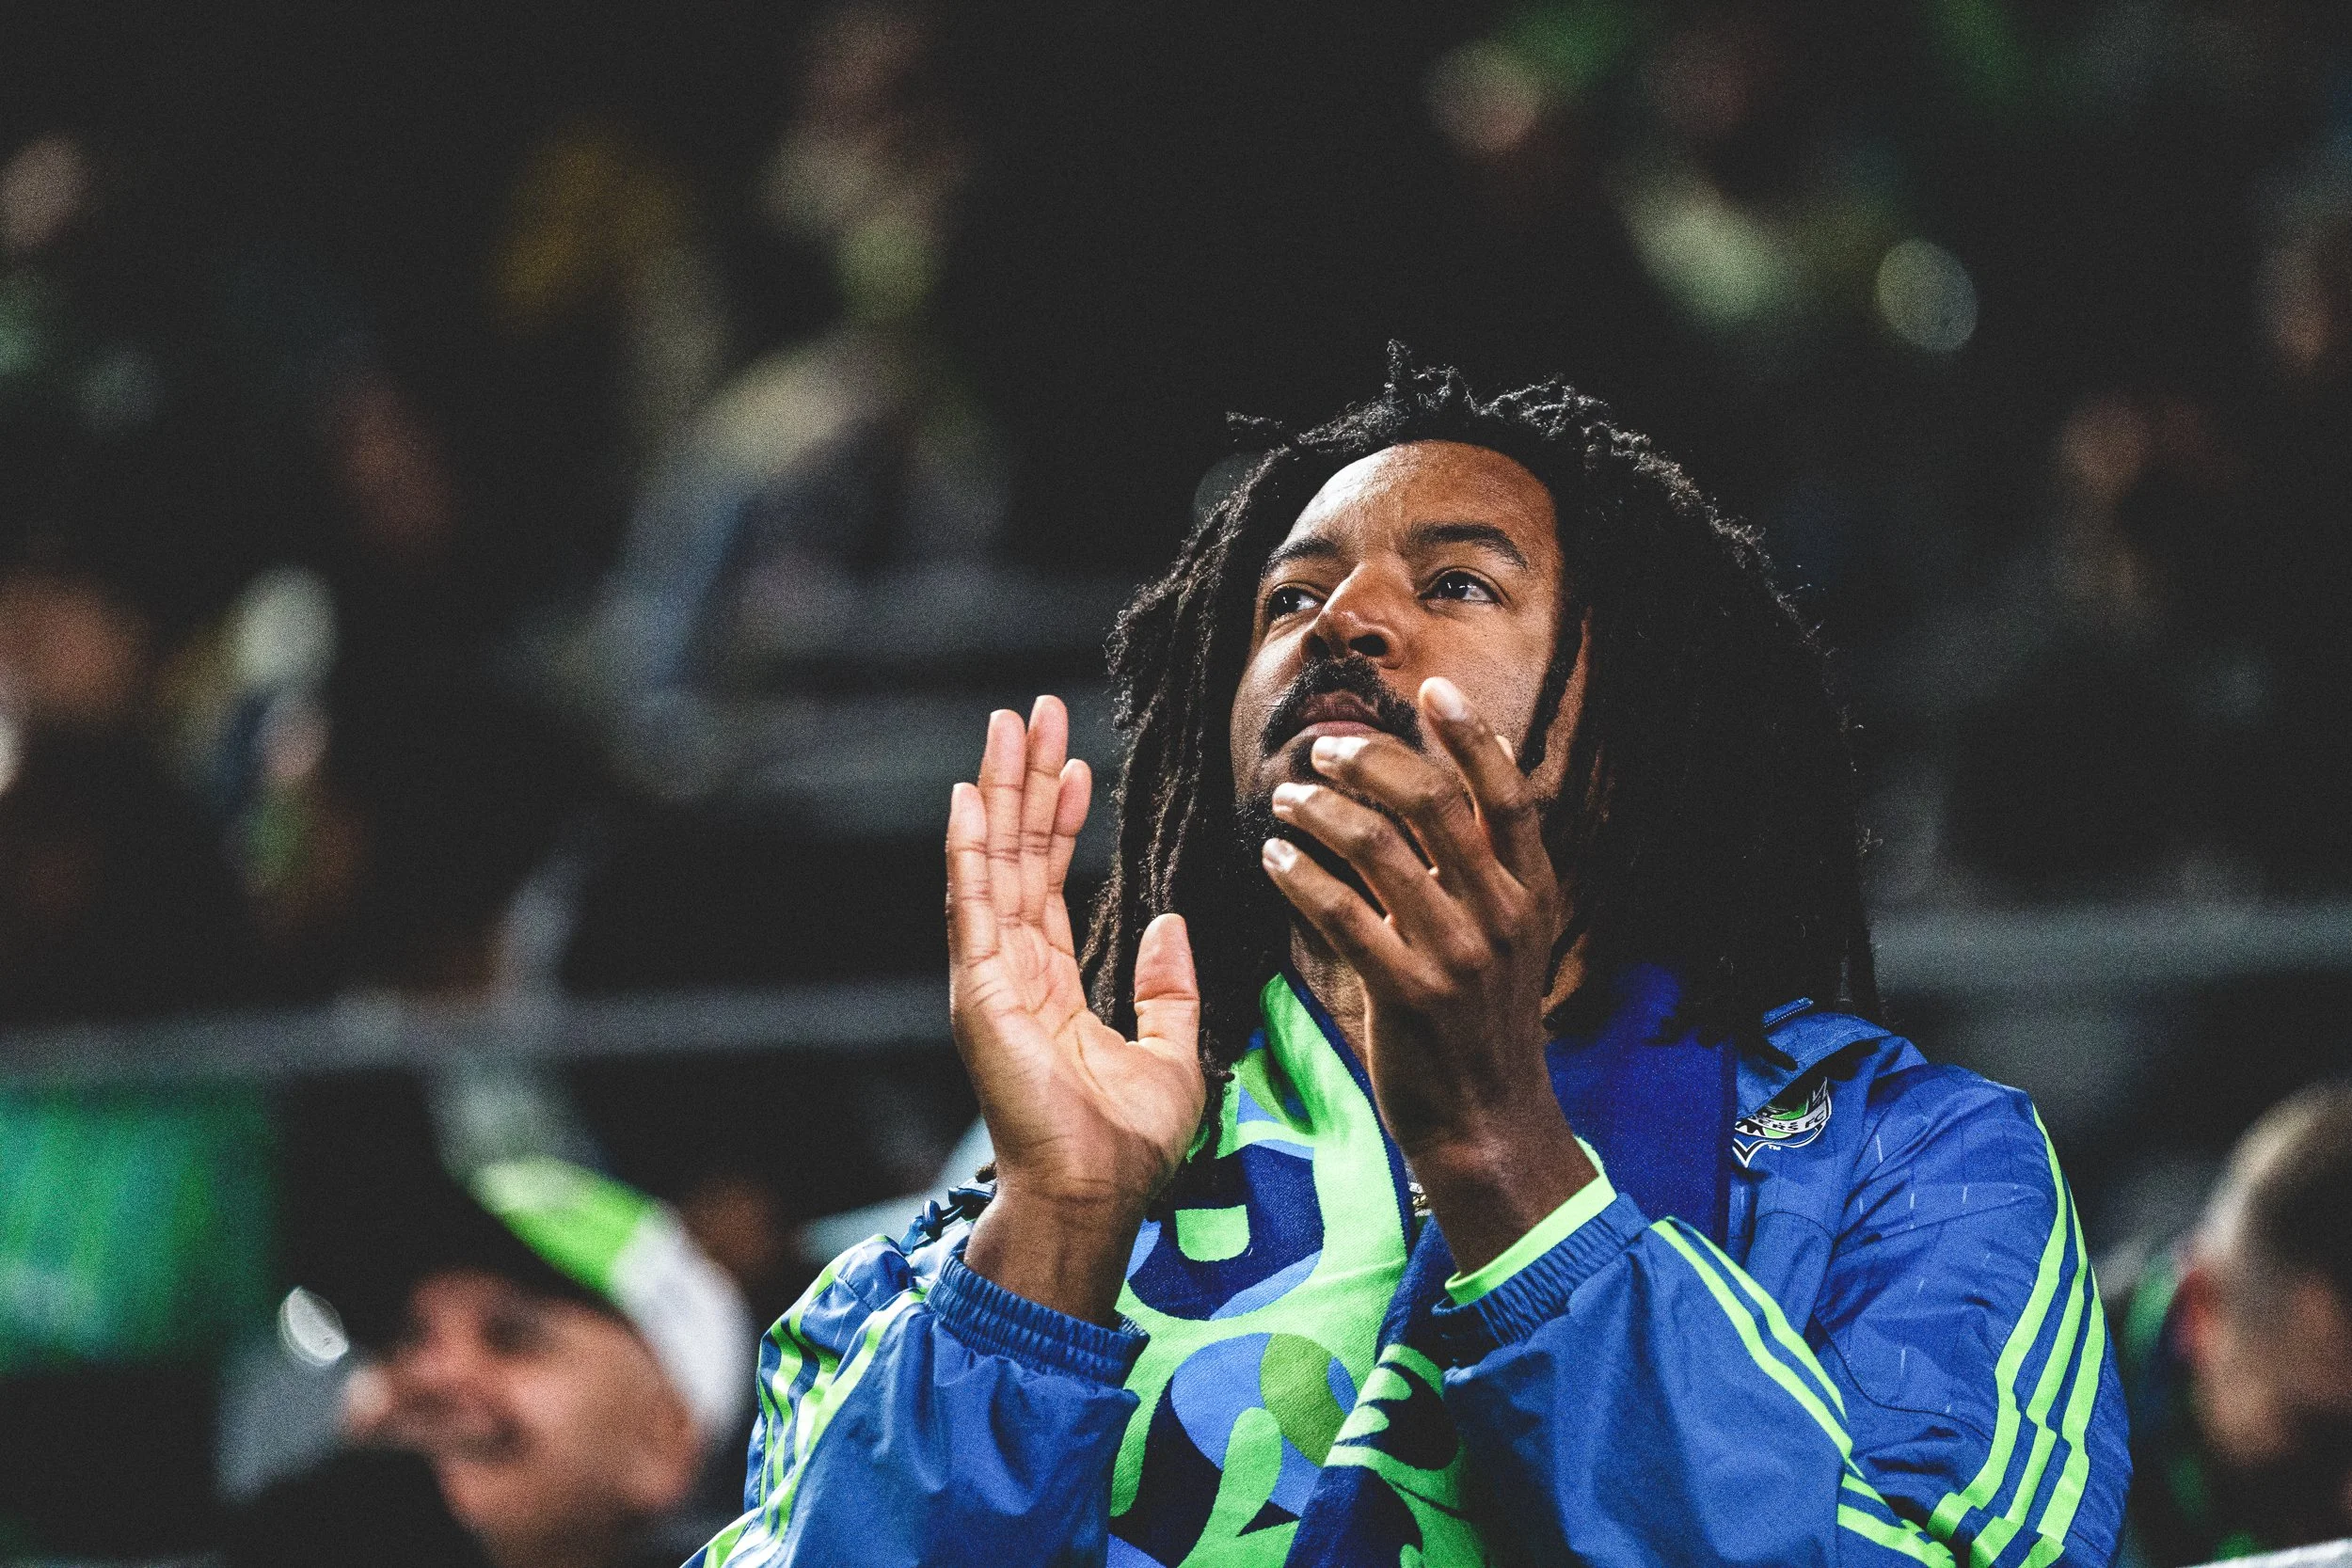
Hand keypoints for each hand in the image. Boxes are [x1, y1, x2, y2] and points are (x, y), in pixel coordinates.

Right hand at [948, 697, 1205, 1322]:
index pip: (1048, 884)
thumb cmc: (1128, 1145)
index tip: (1076, 765)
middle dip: (1023, 784)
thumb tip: (1168, 921)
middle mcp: (1013, 973)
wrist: (1096, 1193)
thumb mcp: (1173, 1053)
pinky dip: (968, 849)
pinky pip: (973, 905)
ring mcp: (990, 978)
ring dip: (999, 793)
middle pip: (1014, 857)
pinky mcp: (980, 990)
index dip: (1059, 822)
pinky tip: (969, 797)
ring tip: (1009, 726)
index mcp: (1051, 987)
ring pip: (992, 864)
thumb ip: (1168, 987)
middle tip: (1032, 714)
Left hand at [1260, 676, 1594, 1271]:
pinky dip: (1301, 874)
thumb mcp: (1513, 939)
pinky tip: (1274, 858)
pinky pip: (1342, 912)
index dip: (1473, 735)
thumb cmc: (1486, 1025)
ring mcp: (1457, 955)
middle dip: (1374, 761)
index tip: (1432, 689)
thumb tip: (1472, 776)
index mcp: (1534, 894)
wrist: (1489, 1123)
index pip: (1509, 793)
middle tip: (1327, 749)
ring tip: (1287, 801)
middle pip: (1435, 803)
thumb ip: (1489, 868)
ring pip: (1380, 848)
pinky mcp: (1407, 993)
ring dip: (1323, 812)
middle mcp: (1503, 915)